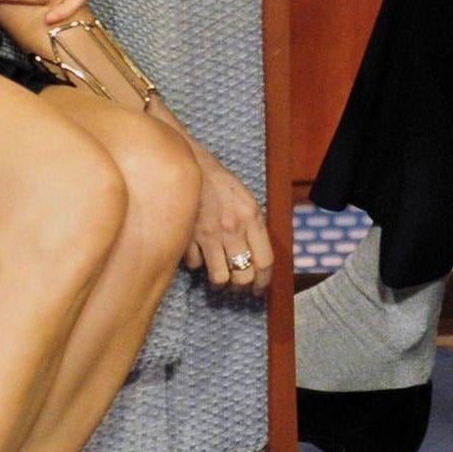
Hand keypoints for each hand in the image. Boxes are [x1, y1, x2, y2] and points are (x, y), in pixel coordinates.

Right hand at [183, 151, 272, 294]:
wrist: (186, 162)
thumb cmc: (218, 180)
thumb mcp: (245, 198)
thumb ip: (253, 225)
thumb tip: (256, 257)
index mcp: (251, 217)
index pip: (265, 261)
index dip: (264, 281)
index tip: (259, 289)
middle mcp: (232, 229)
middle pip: (243, 275)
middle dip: (242, 286)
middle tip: (237, 285)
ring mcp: (208, 234)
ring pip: (219, 278)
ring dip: (220, 282)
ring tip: (218, 277)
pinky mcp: (187, 236)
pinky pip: (194, 264)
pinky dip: (196, 263)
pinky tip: (197, 255)